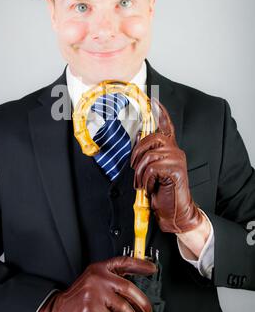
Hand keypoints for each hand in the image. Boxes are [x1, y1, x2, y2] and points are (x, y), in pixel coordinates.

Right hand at [35, 256, 156, 311]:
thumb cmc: (75, 301)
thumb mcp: (93, 284)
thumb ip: (110, 284)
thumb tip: (133, 294)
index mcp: (99, 269)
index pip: (124, 261)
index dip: (140, 264)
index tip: (152, 268)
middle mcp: (98, 277)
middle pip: (129, 288)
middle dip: (143, 303)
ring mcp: (94, 292)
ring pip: (124, 308)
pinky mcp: (91, 309)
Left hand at [130, 98, 202, 233]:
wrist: (174, 212)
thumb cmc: (162, 192)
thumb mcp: (151, 172)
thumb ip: (147, 156)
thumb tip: (135, 144)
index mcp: (170, 149)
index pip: (166, 126)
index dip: (160, 112)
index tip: (152, 99)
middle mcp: (175, 151)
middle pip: (152, 138)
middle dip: (137, 153)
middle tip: (135, 169)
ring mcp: (177, 159)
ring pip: (149, 155)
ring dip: (140, 172)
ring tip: (143, 183)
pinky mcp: (176, 170)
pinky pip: (152, 167)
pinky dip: (146, 178)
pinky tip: (150, 186)